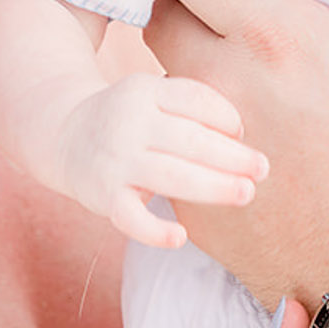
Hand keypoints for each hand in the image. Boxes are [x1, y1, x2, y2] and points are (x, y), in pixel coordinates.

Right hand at [49, 72, 269, 248]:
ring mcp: (115, 160)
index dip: (226, 116)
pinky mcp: (103, 196)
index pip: (195, 99)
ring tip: (247, 193)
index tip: (245, 134)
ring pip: (170, 176)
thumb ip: (191, 108)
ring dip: (214, 186)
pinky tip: (181, 236)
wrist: (64, 134)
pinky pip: (130, 218)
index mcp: (145, 90)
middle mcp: (129, 122)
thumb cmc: (131, 118)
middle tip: (264, 168)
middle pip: (190, 140)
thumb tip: (242, 138)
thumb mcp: (153, 96)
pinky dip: (154, 230)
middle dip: (232, 156)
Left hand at [144, 0, 328, 301]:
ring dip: (181, 56)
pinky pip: (167, 146)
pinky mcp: (199, 205)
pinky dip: (186, 129)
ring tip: (225, 53)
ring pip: (157, 76)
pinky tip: (232, 124)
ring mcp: (205, 150)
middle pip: (158, 10)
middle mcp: (230, 86)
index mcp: (285, 39)